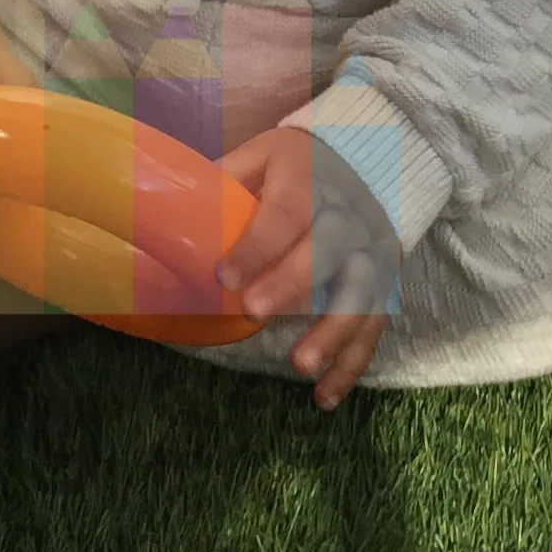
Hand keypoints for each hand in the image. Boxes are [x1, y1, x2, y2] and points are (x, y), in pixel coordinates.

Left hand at [217, 124, 399, 409]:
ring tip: (301, 366)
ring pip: (362, 291)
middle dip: (292, 283)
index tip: (225, 277)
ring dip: (334, 332)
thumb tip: (166, 215)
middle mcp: (348, 213)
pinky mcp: (384, 278)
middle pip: (327, 249)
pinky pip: (374, 322)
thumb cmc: (295, 165)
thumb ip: (224, 182)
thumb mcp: (259, 156)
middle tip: (255, 314)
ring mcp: (372, 247)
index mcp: (308, 179)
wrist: (366, 159)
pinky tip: (325, 395)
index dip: (258, 244)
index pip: (286, 211)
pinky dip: (353, 361)